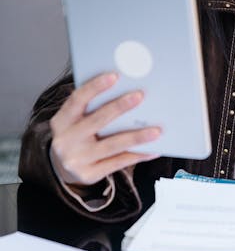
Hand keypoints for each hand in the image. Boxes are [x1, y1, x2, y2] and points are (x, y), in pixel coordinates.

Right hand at [49, 72, 161, 187]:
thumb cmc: (77, 134)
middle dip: (119, 107)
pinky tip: (153, 149)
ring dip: (136, 137)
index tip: (114, 76)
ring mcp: (77, 159)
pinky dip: (137, 155)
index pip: (77, 100)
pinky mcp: (89, 174)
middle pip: (97, 121)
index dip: (95, 87)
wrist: (63, 166)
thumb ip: (92, 106)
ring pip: (112, 145)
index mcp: (61, 121)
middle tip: (140, 95)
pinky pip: (118, 163)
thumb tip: (126, 88)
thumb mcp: (75, 120)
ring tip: (157, 131)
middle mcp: (66, 140)